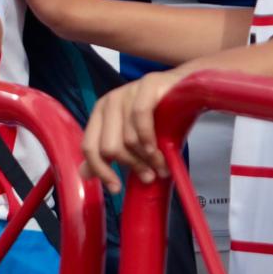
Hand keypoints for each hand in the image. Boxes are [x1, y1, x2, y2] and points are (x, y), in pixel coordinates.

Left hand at [80, 68, 187, 192]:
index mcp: (100, 114)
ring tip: (160, 167)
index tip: (116, 189)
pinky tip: (158, 151)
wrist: (188, 87)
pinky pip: (141, 118)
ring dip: (147, 159)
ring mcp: (127, 91)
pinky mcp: (147, 85)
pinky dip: (149, 140)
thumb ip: (108, 154)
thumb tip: (84, 174)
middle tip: (148, 177)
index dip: (101, 171)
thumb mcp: (132, 137)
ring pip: (128, 138)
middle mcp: (109, 102)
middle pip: (109, 147)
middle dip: (131, 166)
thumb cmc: (160, 116)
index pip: (88, 147)